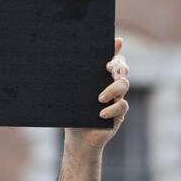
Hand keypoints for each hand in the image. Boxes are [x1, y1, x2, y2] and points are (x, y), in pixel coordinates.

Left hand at [65, 36, 128, 153]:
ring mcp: (117, 99)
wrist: (77, 140)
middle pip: (122, 69)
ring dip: (112, 89)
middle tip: (109, 68)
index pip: (111, 59)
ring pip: (124, 85)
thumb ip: (70, 81)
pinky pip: (122, 106)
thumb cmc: (71, 115)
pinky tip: (101, 113)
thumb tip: (56, 61)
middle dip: (119, 66)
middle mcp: (110, 85)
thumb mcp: (69, 96)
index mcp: (98, 78)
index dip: (116, 49)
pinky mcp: (119, 114)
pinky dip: (112, 109)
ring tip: (99, 98)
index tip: (118, 41)